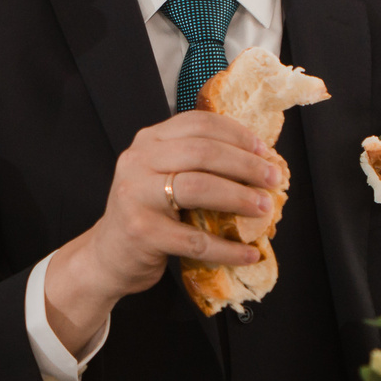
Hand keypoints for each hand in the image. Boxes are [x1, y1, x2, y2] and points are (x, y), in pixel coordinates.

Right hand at [43, 112, 278, 350]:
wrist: (107, 257)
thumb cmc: (146, 215)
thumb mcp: (162, 177)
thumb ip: (196, 163)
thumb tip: (258, 161)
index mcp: (148, 141)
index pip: (198, 124)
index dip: (237, 134)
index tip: (266, 152)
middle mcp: (138, 161)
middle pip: (202, 152)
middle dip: (245, 165)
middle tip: (274, 179)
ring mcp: (136, 196)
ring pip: (198, 188)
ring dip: (239, 198)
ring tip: (265, 209)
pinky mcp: (141, 232)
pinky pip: (195, 240)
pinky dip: (228, 249)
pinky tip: (249, 253)